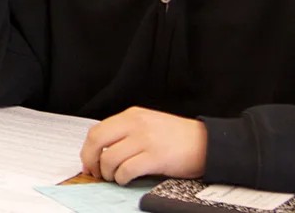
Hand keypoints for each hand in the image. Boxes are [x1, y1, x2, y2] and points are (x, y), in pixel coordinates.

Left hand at [80, 106, 206, 184]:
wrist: (208, 143)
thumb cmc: (177, 137)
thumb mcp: (148, 124)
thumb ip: (126, 132)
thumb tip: (101, 151)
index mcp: (131, 115)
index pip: (97, 130)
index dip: (87, 149)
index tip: (88, 162)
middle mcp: (135, 124)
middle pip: (97, 141)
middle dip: (91, 160)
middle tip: (96, 172)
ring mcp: (145, 140)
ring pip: (110, 158)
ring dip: (108, 173)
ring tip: (115, 177)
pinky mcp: (155, 157)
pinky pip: (126, 170)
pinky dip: (122, 178)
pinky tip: (126, 179)